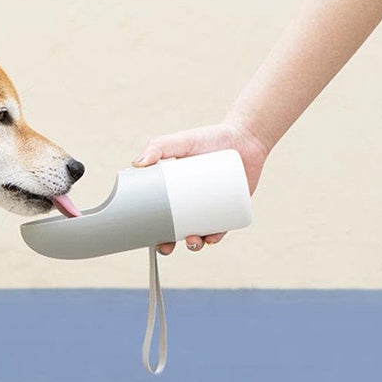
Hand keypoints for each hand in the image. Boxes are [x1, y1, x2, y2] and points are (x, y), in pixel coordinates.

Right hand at [132, 120, 267, 253]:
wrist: (244, 137)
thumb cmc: (210, 137)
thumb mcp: (181, 141)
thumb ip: (157, 147)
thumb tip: (137, 164)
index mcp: (175, 191)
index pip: (159, 215)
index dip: (152, 230)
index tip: (146, 238)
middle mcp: (192, 202)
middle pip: (177, 230)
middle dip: (170, 244)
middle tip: (167, 245)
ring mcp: (212, 207)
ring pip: (200, 233)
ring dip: (195, 244)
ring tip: (193, 240)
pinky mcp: (231, 208)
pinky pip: (222, 228)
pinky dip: (216, 237)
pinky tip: (211, 239)